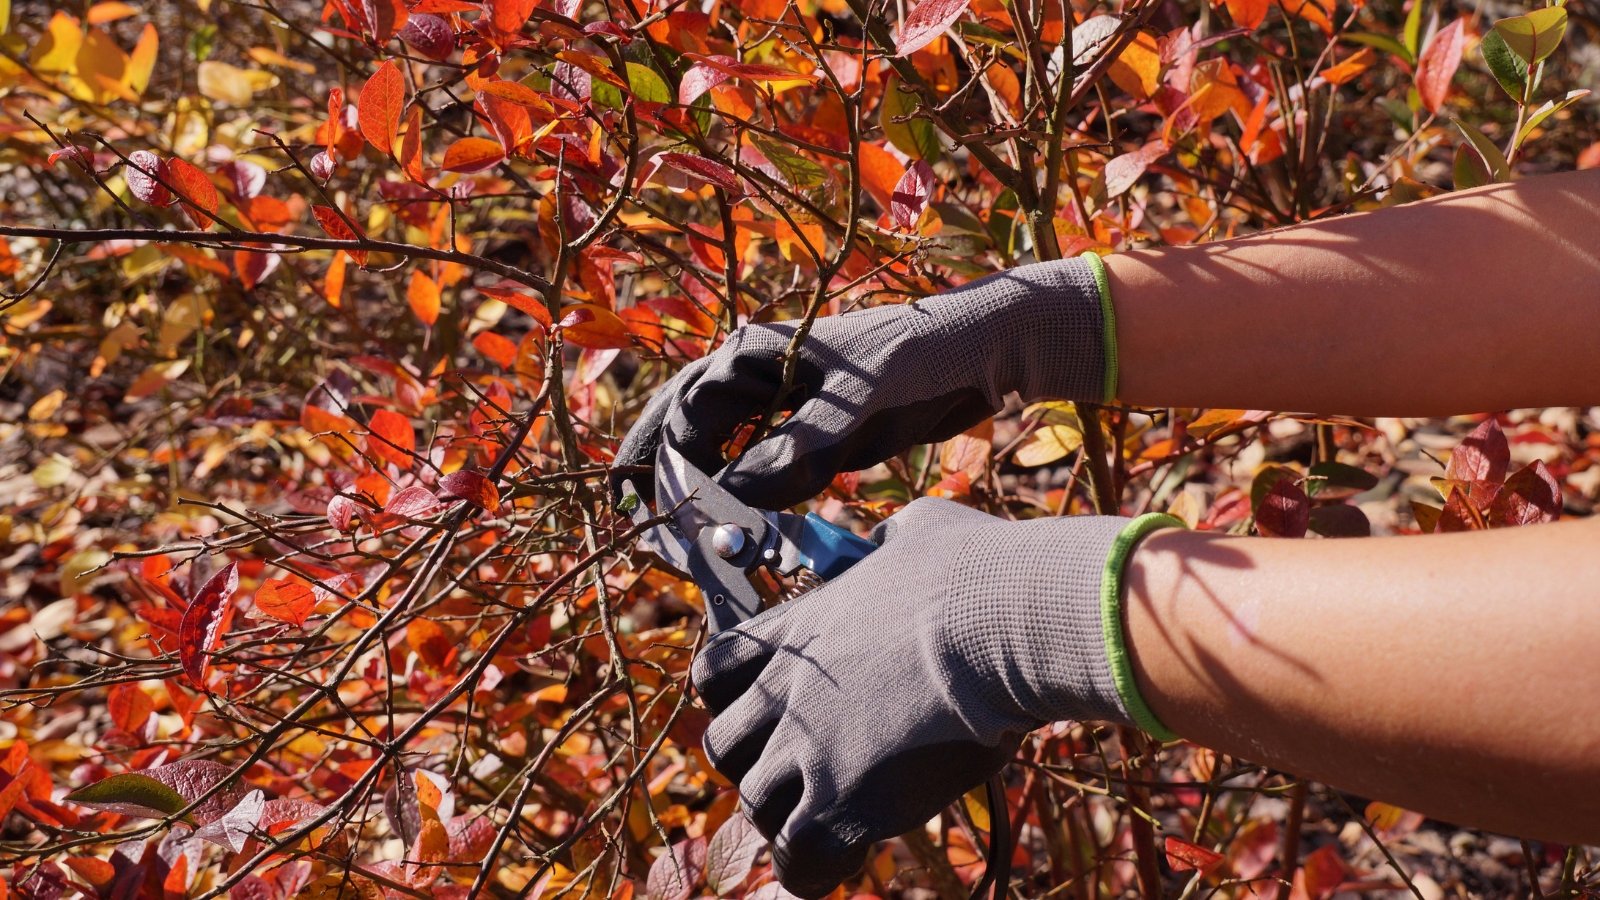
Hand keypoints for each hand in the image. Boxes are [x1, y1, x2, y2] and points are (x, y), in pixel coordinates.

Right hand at [612, 258, 1107, 508]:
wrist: (985, 349)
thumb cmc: (920, 360)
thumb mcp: (858, 407)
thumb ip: (795, 449)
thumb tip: (731, 499)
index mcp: (753, 354)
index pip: (688, 418)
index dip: (674, 472)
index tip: (676, 521)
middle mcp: (755, 372)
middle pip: (684, 426)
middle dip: (657, 472)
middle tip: (631, 522)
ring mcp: (780, 399)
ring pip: (715, 446)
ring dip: (693, 485)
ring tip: (669, 532)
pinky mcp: (809, 426)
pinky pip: (757, 464)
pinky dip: (741, 493)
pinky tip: (734, 526)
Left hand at [691, 498, 1166, 897]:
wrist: (1001, 623)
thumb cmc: (974, 571)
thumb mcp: (918, 533)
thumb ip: (888, 543)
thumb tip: (894, 538)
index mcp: (797, 629)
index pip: (714, 670)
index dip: (730, 696)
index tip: (764, 707)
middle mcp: (786, 691)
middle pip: (722, 746)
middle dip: (755, 761)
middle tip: (801, 770)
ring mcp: (807, 749)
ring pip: (756, 804)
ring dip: (788, 815)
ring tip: (831, 818)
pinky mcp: (840, 802)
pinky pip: (797, 858)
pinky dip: (811, 868)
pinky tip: (845, 859)